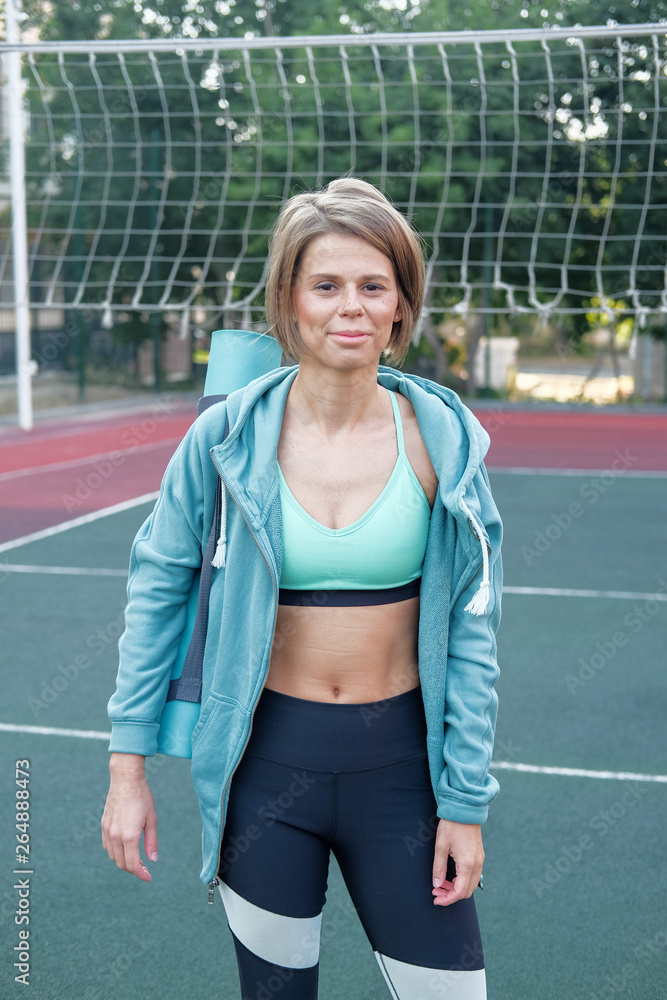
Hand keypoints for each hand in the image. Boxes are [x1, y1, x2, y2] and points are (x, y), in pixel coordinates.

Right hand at [101, 754, 157, 881]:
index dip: (141, 874)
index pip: (132, 864)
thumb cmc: (142, 797)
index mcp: (129, 836)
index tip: (149, 877)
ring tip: (136, 859)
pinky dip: (115, 853)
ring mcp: (108, 831)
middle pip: (122, 864)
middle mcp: (116, 836)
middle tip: (145, 869)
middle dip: (133, 870)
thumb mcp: (151, 819)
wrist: (125, 780)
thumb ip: (151, 841)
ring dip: (124, 862)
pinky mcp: (104, 826)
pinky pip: (107, 847)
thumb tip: (153, 860)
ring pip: (113, 857)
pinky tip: (125, 849)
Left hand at [432, 819, 483, 905]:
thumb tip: (437, 885)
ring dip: (456, 888)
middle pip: (467, 891)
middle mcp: (477, 864)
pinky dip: (462, 880)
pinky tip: (450, 875)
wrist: (465, 809)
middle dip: (451, 895)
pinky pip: (473, 875)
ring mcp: (480, 860)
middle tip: (436, 891)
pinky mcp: (479, 855)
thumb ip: (439, 868)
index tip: (436, 899)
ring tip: (441, 883)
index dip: (447, 899)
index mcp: (467, 864)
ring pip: (470, 884)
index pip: (459, 892)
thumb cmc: (451, 826)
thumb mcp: (440, 846)